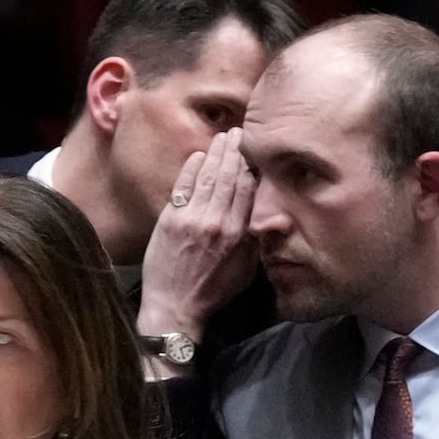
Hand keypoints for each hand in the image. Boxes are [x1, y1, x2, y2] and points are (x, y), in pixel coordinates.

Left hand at [138, 127, 261, 341]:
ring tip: (223, 137)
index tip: (256, 149)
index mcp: (239, 234)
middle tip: (240, 131)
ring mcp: (192, 219)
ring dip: (216, 153)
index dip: (253, 165)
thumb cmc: (212, 291)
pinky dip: (192, 169)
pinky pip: (183, 186)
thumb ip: (256, 241)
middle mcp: (217, 222)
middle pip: (230, 176)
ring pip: (208, 177)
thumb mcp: (246, 271)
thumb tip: (268, 219)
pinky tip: (198, 156)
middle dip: (236, 150)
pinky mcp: (170, 220)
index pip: (249, 189)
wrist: (174, 307)